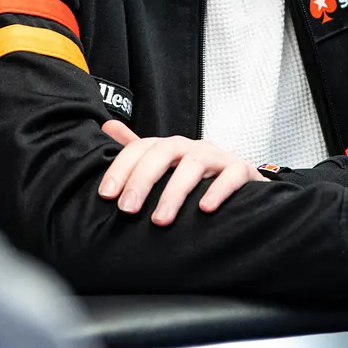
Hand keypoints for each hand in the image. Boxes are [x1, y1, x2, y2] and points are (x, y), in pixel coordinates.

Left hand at [97, 121, 266, 225]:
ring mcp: (217, 156)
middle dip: (142, 181)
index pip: (139, 148)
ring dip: (174, 192)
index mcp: (169, 146)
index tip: (107, 195)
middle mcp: (191, 147)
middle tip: (127, 210)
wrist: (240, 181)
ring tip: (160, 220)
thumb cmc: (197, 176)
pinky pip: (231, 176)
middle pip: (163, 154)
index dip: (120, 169)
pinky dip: (218, 190)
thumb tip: (106, 126)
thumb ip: (135, 149)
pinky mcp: (241, 170)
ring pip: (193, 165)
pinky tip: (205, 208)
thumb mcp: (164, 163)